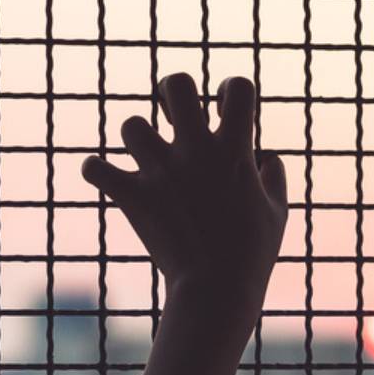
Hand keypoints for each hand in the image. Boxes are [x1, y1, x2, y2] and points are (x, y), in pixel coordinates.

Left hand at [82, 73, 287, 307]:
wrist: (216, 290)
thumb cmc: (252, 255)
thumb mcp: (277, 214)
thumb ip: (275, 180)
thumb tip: (270, 160)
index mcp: (235, 149)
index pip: (238, 87)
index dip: (231, 90)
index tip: (225, 112)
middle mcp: (196, 151)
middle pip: (176, 84)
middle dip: (172, 89)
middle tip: (173, 111)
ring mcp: (161, 172)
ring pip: (131, 124)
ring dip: (137, 137)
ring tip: (146, 158)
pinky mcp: (133, 196)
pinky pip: (95, 168)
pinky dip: (97, 170)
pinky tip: (107, 177)